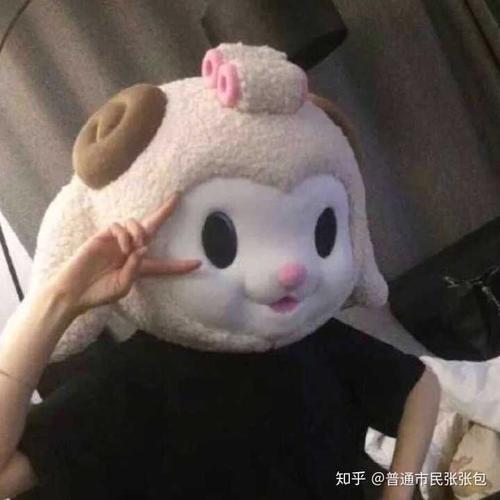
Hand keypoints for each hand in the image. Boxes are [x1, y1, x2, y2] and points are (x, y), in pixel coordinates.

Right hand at [47, 192, 200, 315]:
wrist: (74, 292)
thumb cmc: (100, 292)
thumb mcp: (123, 285)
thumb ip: (135, 268)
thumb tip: (144, 247)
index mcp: (140, 266)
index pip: (165, 264)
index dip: (180, 266)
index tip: (198, 264)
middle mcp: (131, 250)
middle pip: (152, 227)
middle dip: (165, 212)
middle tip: (177, 198)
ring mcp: (117, 241)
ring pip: (136, 223)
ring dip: (140, 232)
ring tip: (136, 246)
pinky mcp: (102, 236)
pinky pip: (118, 226)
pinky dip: (125, 234)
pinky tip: (124, 246)